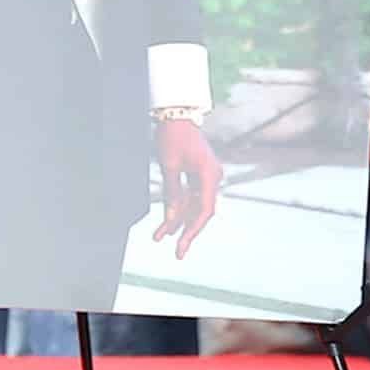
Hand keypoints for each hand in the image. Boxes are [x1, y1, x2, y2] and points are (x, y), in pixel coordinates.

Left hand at [150, 116, 218, 259]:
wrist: (176, 115)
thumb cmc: (172, 137)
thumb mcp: (169, 166)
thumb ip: (172, 193)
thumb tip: (171, 220)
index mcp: (209, 175)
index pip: (205, 210)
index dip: (193, 230)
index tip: (182, 245)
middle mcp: (212, 178)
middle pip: (200, 212)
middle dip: (186, 232)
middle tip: (177, 254)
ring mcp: (205, 177)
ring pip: (192, 207)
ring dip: (176, 222)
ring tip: (158, 238)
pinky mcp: (197, 176)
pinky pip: (188, 197)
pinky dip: (176, 209)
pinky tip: (164, 225)